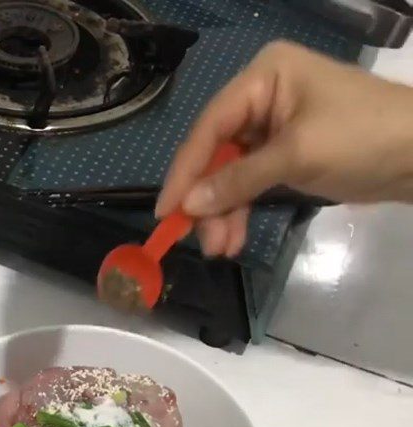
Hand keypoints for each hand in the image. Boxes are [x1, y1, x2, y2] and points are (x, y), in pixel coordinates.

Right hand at [155, 41, 412, 256]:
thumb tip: (187, 206)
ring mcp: (271, 128)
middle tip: (200, 241)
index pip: (209, 127)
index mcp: (262, 78)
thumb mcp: (296, 155)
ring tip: (221, 249)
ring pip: (229, 175)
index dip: (184, 172)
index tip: (164, 212)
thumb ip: (238, 180)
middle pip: (215, 154)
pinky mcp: (282, 156)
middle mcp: (260, 98)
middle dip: (208, 201)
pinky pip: (249, 185)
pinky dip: (241, 212)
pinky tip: (234, 239)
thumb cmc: (362, 138)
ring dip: (223, 214)